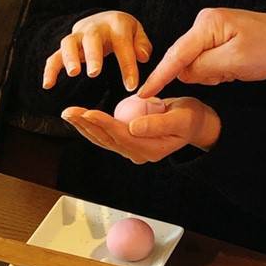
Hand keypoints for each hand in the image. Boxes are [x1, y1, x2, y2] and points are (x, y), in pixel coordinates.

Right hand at [43, 10, 151, 92]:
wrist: (104, 19)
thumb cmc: (123, 31)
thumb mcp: (137, 32)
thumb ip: (142, 44)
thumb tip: (142, 57)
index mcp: (116, 24)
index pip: (123, 44)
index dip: (127, 65)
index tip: (131, 86)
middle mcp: (94, 27)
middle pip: (92, 39)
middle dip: (92, 55)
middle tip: (94, 73)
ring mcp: (78, 35)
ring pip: (69, 43)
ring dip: (70, 58)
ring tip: (74, 74)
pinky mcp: (66, 46)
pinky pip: (55, 56)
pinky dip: (50, 69)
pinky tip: (48, 85)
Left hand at [61, 96, 220, 163]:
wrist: (196, 124)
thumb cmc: (191, 118)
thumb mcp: (181, 118)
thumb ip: (158, 124)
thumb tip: (133, 127)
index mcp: (151, 150)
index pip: (122, 136)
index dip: (104, 124)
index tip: (88, 112)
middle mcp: (139, 153)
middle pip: (107, 140)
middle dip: (86, 125)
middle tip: (69, 112)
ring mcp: (133, 149)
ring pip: (103, 140)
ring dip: (85, 127)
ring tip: (69, 114)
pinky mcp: (129, 141)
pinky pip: (107, 136)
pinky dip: (93, 126)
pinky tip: (82, 118)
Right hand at [138, 7, 265, 97]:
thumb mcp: (235, 63)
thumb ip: (202, 68)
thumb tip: (182, 73)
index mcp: (206, 24)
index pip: (176, 54)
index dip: (159, 76)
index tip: (143, 92)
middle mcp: (204, 23)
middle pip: (185, 59)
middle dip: (204, 73)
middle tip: (230, 73)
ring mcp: (211, 29)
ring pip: (197, 63)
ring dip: (214, 73)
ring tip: (237, 68)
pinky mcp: (219, 37)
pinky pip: (208, 61)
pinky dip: (219, 69)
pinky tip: (236, 67)